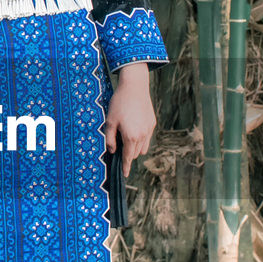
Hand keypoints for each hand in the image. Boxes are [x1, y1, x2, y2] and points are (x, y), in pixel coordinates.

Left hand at [104, 63, 155, 177]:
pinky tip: (133, 129)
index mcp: (131, 136)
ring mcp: (149, 129)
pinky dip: (140, 139)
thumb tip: (112, 150)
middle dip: (127, 154)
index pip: (128, 157)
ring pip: (143, 147)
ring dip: (135, 148)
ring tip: (126, 138)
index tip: (124, 174)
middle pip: (135, 153)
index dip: (125, 167)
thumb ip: (110, 139)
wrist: (134, 87)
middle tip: (118, 147)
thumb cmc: (119, 103)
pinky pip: (147, 137)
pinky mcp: (152, 123)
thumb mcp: (110, 121)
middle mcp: (142, 135)